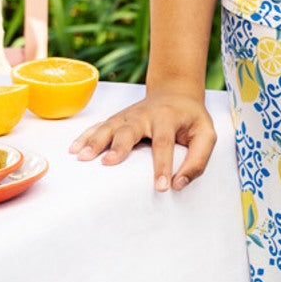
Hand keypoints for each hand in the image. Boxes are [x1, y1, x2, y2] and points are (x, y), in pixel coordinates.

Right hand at [69, 88, 217, 192]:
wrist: (175, 93)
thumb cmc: (191, 119)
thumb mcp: (206, 135)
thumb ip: (198, 160)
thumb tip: (179, 184)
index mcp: (167, 118)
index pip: (164, 143)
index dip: (162, 166)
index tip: (161, 187)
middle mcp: (144, 114)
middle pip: (129, 129)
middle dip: (118, 146)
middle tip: (108, 163)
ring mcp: (127, 115)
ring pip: (109, 127)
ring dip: (95, 141)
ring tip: (82, 157)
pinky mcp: (118, 119)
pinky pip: (99, 126)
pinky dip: (86, 136)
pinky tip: (74, 149)